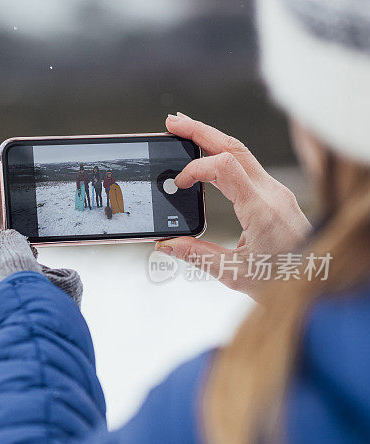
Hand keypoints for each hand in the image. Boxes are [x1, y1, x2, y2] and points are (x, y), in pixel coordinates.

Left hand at [0, 215, 81, 348]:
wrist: (32, 368)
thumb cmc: (23, 313)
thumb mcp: (19, 267)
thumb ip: (11, 245)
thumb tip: (6, 239)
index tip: (10, 242)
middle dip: (0, 270)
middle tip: (27, 267)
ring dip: (6, 293)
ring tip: (31, 294)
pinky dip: (7, 315)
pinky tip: (27, 315)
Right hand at [158, 113, 311, 298]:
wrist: (319, 278)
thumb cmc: (284, 278)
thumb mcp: (234, 273)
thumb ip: (197, 256)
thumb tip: (166, 244)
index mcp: (261, 209)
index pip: (225, 167)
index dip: (195, 168)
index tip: (178, 183)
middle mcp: (271, 193)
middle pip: (234, 147)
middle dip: (201, 132)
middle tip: (173, 123)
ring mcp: (276, 191)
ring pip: (242, 152)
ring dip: (213, 138)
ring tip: (185, 131)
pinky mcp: (276, 195)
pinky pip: (247, 165)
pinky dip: (224, 154)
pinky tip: (208, 155)